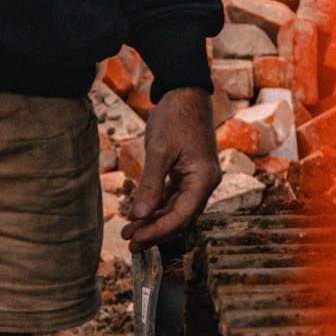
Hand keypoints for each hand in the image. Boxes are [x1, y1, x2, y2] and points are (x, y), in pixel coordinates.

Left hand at [121, 86, 220, 251]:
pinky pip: (174, 197)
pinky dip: (158, 206)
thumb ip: (151, 185)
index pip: (182, 217)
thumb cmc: (175, 118)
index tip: (136, 239)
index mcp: (204, 180)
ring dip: (154, 221)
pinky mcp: (189, 174)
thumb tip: (139, 216)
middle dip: (155, 231)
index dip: (158, 231)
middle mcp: (205, 184)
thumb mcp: (159, 151)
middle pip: (180, 218)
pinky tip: (140, 214)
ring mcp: (197, 179)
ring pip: (176, 209)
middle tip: (129, 242)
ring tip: (130, 231)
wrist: (185, 92)